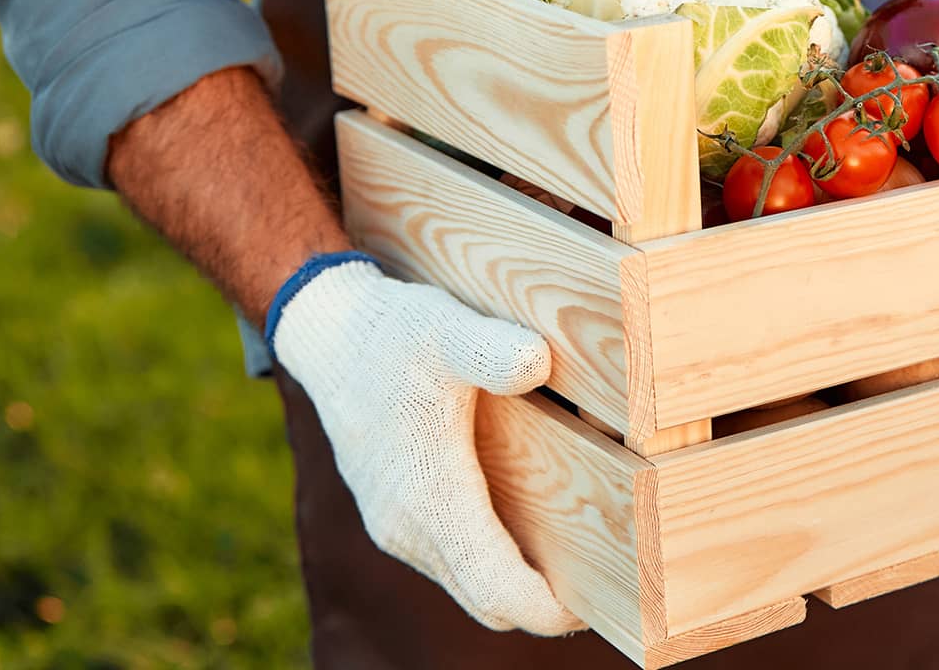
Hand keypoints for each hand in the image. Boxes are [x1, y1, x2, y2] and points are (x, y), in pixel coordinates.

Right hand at [268, 253, 582, 634]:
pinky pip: (454, 563)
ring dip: (518, 585)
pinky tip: (531, 526)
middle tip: (609, 579)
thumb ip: (490, 348)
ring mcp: (398, 527)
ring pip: (471, 586)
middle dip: (545, 605)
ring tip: (582, 554)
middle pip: (490, 603)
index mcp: (429, 498)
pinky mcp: (396, 516)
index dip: (550, 608)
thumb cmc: (394, 333)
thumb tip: (536, 362)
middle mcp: (410, 528)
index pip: (498, 589)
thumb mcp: (447, 329)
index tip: (598, 602)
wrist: (329, 333)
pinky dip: (493, 565)